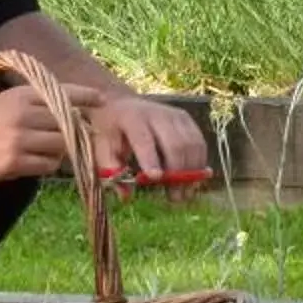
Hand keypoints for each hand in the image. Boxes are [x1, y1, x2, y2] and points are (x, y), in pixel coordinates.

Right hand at [0, 81, 103, 181]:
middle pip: (66, 123)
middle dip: (74, 130)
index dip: (84, 96)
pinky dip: (48, 164)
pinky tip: (35, 160)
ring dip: (60, 149)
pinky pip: (48, 165)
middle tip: (76, 135)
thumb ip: (41, 101)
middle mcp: (22, 115)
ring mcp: (19, 140)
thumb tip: (80, 109)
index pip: (62, 93)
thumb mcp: (13, 100)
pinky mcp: (14, 162)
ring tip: (45, 148)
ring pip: (60, 145)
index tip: (102, 99)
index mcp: (23, 95)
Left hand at [89, 94, 210, 194]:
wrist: (122, 104)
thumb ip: (112, 171)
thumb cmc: (111, 131)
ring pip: (191, 144)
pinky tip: (193, 180)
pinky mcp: (186, 119)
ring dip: (192, 172)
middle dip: (177, 173)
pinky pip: (199, 143)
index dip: (150, 158)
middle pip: (174, 143)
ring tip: (185, 194)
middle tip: (175, 198)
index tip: (156, 178)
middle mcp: (157, 113)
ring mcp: (175, 115)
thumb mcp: (103, 148)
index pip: (144, 139)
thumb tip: (126, 196)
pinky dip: (199, 163)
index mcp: (132, 118)